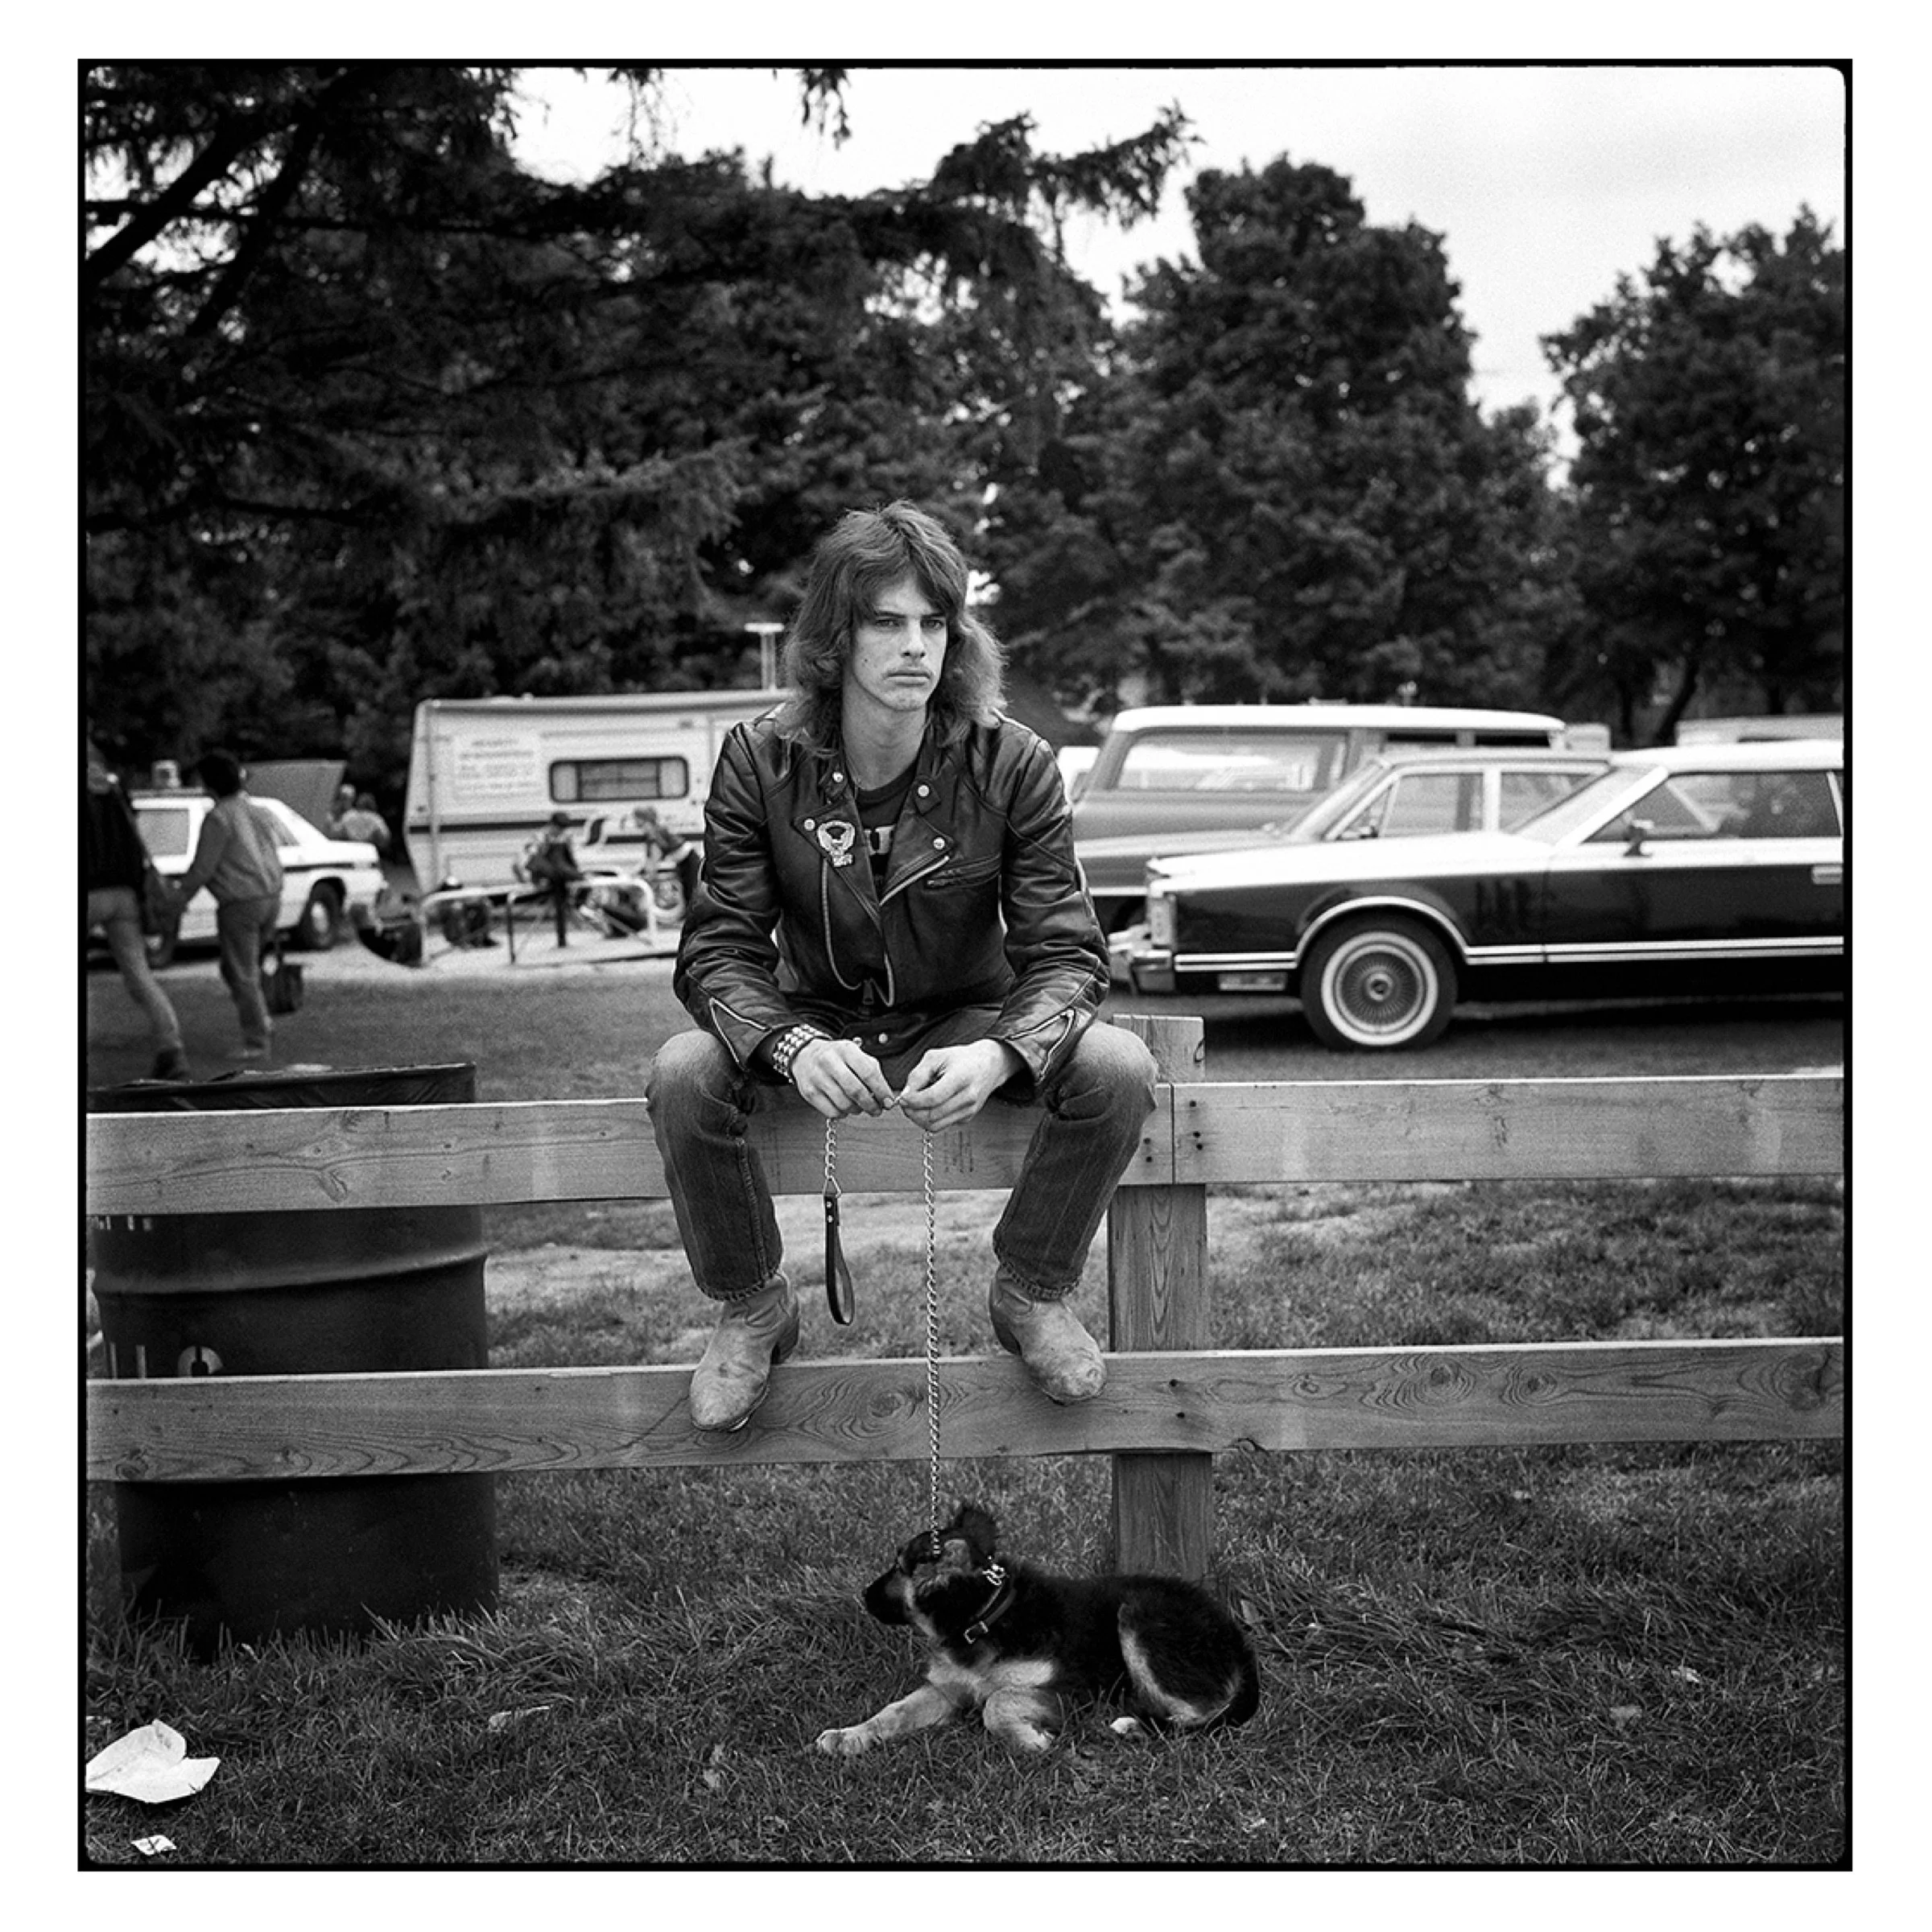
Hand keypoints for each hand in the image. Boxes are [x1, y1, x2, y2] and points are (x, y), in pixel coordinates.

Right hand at [790, 1037, 895, 1120]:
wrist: (805, 1055)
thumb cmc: (836, 1057)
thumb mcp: (855, 1055)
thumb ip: (872, 1072)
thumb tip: (886, 1097)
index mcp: (846, 1050)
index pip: (869, 1073)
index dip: (882, 1091)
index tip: (889, 1102)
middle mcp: (829, 1062)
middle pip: (856, 1091)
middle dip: (871, 1105)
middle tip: (877, 1110)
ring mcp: (817, 1078)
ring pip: (844, 1104)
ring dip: (857, 1110)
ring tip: (860, 1106)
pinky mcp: (809, 1093)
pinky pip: (832, 1112)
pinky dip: (843, 1114)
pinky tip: (845, 1107)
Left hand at [898, 1039, 1021, 1133]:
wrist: (989, 1065)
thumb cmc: (962, 1059)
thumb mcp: (936, 1057)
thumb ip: (918, 1075)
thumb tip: (905, 1095)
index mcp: (961, 1078)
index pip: (933, 1098)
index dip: (913, 1101)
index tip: (902, 1098)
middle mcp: (968, 1097)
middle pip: (932, 1116)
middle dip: (912, 1112)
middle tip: (904, 1103)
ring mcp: (969, 1110)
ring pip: (935, 1126)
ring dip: (918, 1119)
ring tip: (913, 1106)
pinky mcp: (967, 1117)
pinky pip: (942, 1125)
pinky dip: (929, 1119)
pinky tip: (928, 1106)